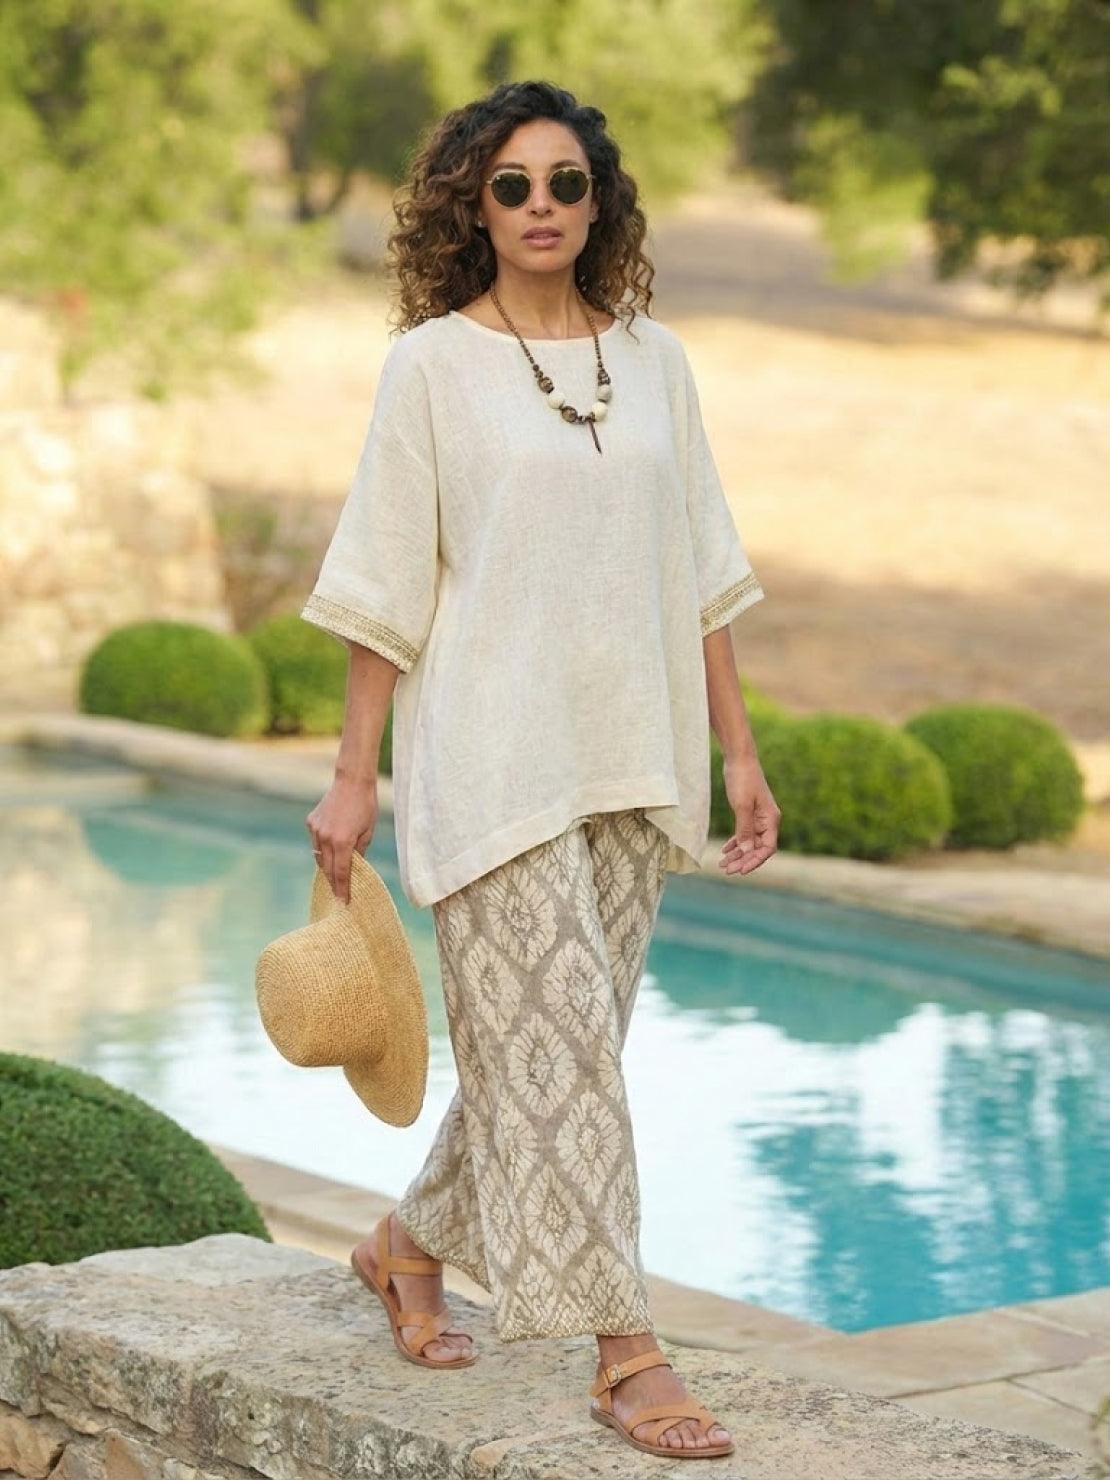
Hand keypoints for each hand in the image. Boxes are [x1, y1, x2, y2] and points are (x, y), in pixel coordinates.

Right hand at [305, 776, 378, 904]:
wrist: (352, 781)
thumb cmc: (365, 806)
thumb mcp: (368, 831)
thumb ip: (360, 852)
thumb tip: (354, 867)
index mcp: (342, 842)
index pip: (341, 873)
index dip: (342, 889)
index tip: (343, 902)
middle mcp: (325, 838)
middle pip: (328, 868)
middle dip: (333, 882)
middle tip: (338, 894)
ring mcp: (316, 830)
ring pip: (319, 856)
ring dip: (327, 865)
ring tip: (334, 875)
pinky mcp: (311, 822)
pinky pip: (316, 841)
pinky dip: (322, 847)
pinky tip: (331, 848)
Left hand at [719, 752, 779, 875]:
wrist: (739, 758)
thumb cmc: (742, 779)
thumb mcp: (742, 805)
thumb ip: (744, 829)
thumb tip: (745, 851)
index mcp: (771, 819)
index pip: (767, 848)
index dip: (755, 861)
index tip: (740, 870)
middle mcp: (767, 821)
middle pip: (757, 848)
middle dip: (743, 860)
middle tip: (726, 869)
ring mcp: (758, 817)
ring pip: (749, 842)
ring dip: (737, 854)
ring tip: (723, 864)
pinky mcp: (749, 813)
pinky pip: (744, 833)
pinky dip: (736, 842)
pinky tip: (725, 850)